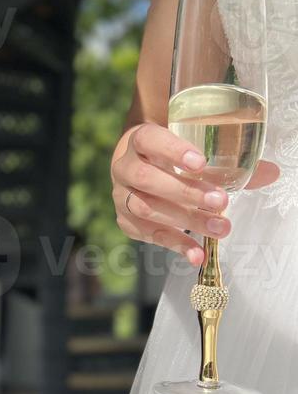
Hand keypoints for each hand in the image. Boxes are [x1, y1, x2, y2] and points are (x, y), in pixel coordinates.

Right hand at [112, 122, 279, 265]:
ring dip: (185, 220)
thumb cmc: (170, 155)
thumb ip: (227, 160)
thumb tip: (271, 173)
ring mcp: (121, 196)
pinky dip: (175, 244)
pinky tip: (197, 253)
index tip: (201, 163)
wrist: (137, 165)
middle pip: (147, 179)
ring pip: (145, 208)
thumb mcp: (191, 148)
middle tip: (221, 202)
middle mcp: (124, 167)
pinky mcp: (126, 221)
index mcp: (139, 140)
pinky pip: (148, 235)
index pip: (150, 140)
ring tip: (220, 228)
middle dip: (185, 192)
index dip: (173, 151)